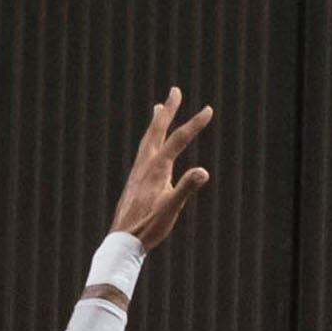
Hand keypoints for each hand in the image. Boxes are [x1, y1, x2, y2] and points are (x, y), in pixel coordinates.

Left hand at [110, 88, 211, 250]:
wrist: (122, 240)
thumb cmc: (148, 226)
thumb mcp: (171, 209)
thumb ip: (186, 188)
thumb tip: (203, 171)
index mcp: (157, 167)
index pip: (179, 139)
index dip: (195, 123)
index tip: (208, 109)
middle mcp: (145, 163)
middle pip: (158, 129)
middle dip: (169, 109)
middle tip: (175, 90)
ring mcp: (138, 170)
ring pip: (148, 138)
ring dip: (156, 121)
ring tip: (158, 107)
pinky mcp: (134, 179)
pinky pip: (143, 150)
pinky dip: (149, 138)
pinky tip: (150, 145)